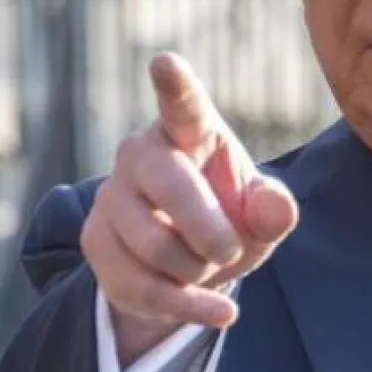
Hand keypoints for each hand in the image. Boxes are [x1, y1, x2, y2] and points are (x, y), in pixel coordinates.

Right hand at [81, 53, 299, 363]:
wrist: (187, 263)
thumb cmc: (230, 219)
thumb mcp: (262, 218)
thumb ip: (275, 210)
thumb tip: (276, 209)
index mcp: (188, 132)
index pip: (182, 104)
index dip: (175, 85)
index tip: (165, 61)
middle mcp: (141, 153)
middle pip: (173, 190)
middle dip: (212, 233)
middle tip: (231, 251)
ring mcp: (111, 196)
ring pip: (155, 246)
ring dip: (197, 271)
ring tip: (208, 265)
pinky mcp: (95, 240)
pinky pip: (139, 284)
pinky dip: (186, 306)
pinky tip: (215, 309)